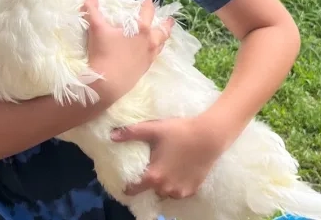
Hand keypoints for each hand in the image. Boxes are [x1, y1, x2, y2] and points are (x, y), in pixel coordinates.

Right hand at [82, 0, 172, 103]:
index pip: (147, 12)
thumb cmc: (103, 52)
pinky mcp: (145, 68)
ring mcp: (149, 56)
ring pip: (161, 44)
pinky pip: (155, 56)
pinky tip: (153, 51)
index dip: (148, 4)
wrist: (107, 83)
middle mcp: (149, 41)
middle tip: (170, 19)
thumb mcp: (96, 28)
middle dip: (166, 23)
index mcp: (141, 29)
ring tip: (164, 34)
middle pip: (162, 30)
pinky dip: (156, 50)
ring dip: (163, 37)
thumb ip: (92, 9)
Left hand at [111, 116, 228, 199]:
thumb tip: (111, 135)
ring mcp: (180, 191)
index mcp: (154, 176)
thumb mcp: (154, 129)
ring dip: (163, 185)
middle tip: (151, 168)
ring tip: (165, 170)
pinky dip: (176, 185)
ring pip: (165, 192)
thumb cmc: (179, 132)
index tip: (126, 183)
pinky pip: (179, 192)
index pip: (134, 189)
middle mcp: (165, 188)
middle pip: (151, 190)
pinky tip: (178, 173)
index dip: (128, 186)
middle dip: (149, 182)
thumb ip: (131, 133)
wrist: (209, 136)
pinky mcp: (192, 190)